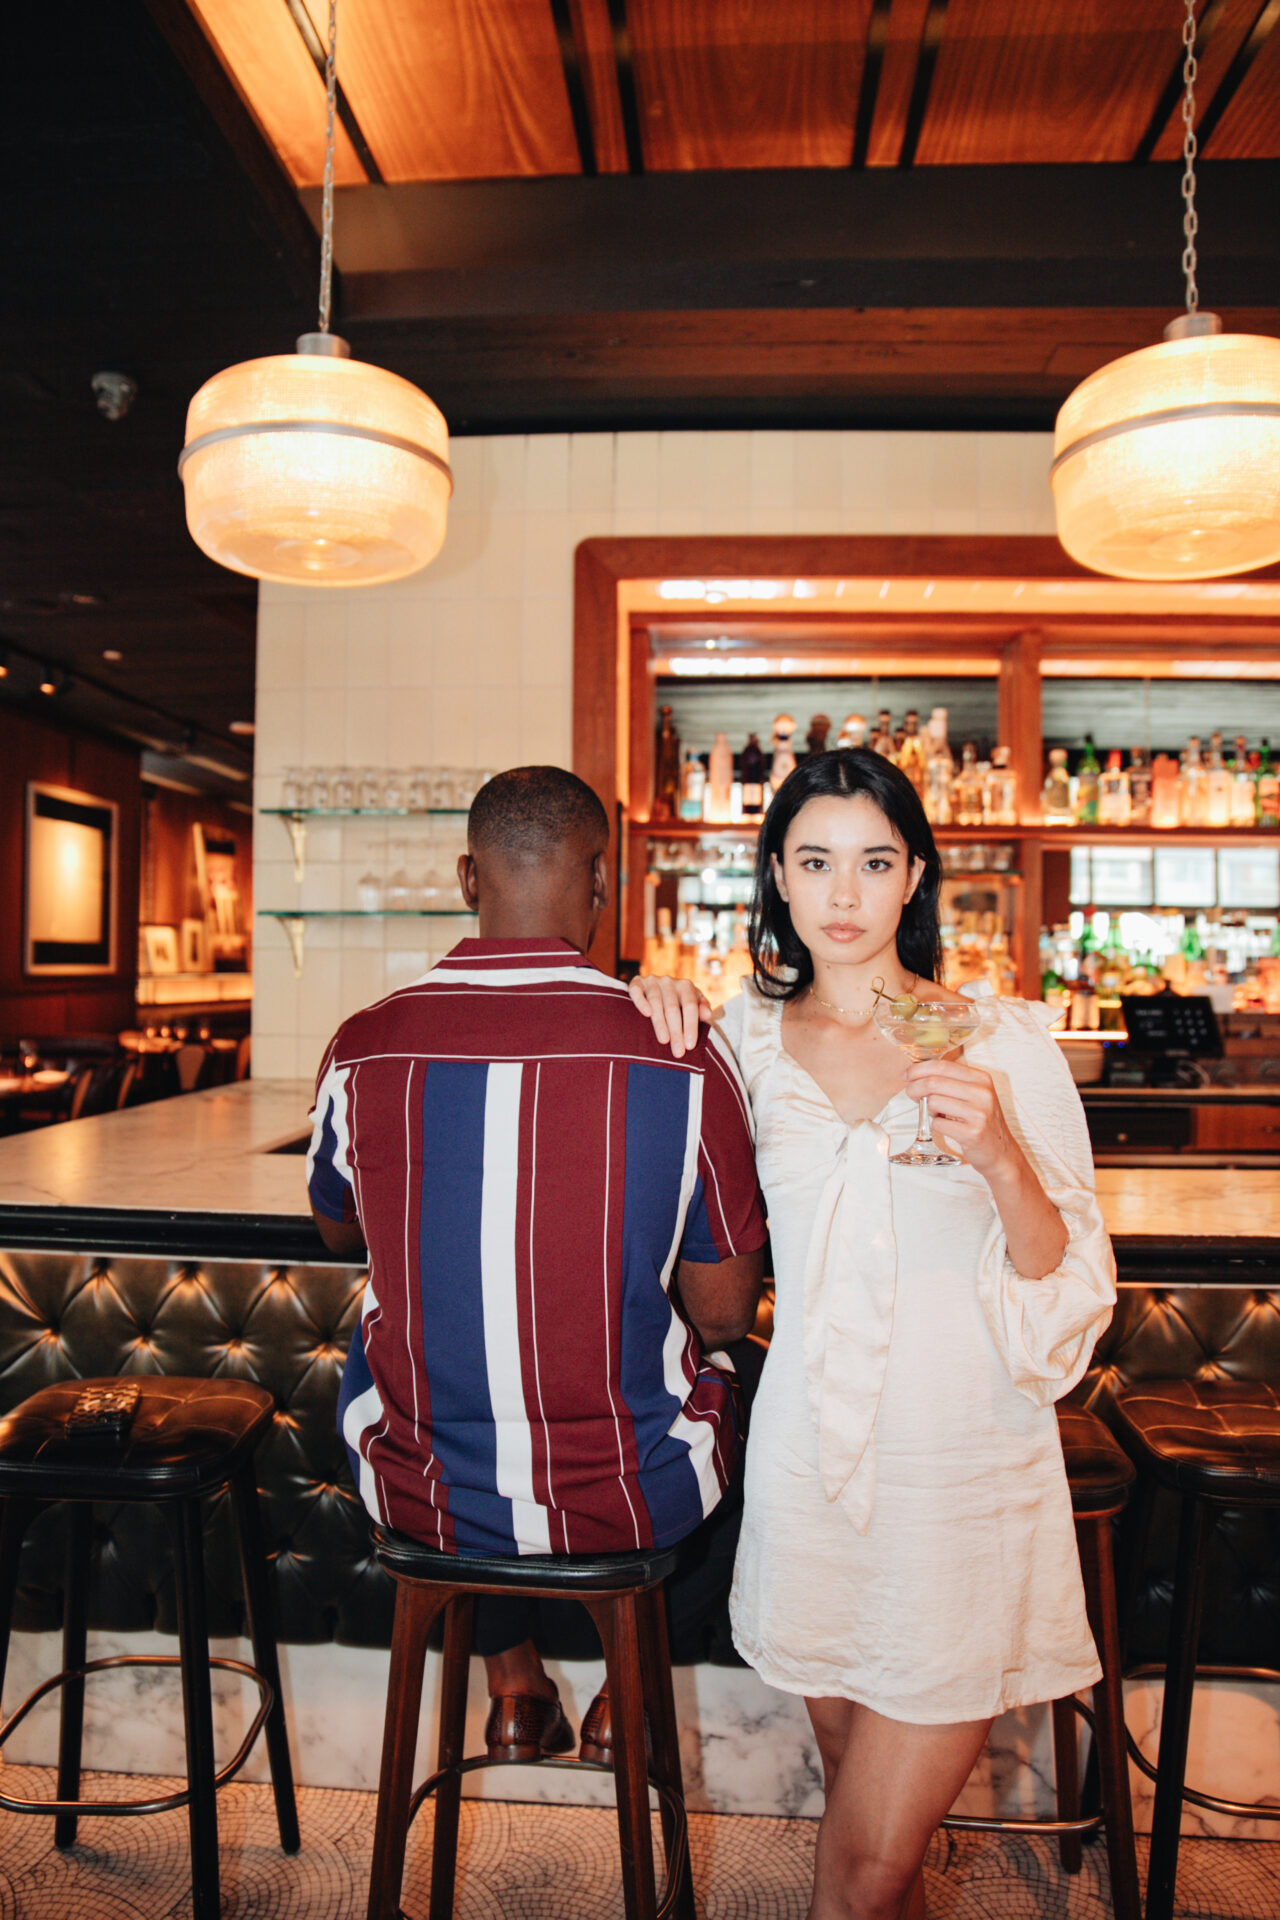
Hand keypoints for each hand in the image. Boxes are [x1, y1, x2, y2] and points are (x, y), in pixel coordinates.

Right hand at [628, 973, 711, 1057]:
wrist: (656, 989)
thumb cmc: (679, 1002)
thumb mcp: (693, 1004)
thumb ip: (702, 1008)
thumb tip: (707, 1014)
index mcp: (686, 986)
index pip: (690, 1007)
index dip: (690, 1026)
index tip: (690, 1046)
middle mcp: (669, 982)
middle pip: (673, 1008)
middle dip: (676, 1031)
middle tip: (678, 1052)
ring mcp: (652, 981)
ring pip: (656, 1002)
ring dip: (660, 1023)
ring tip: (664, 1041)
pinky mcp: (637, 982)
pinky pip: (637, 991)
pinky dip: (642, 1002)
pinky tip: (647, 1014)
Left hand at [903, 1057, 1020, 1179]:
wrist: (1000, 1152)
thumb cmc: (981, 1120)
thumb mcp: (974, 1094)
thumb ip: (950, 1081)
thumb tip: (916, 1073)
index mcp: (981, 1079)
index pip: (943, 1066)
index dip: (919, 1069)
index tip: (906, 1075)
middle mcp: (982, 1093)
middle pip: (934, 1082)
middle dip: (915, 1087)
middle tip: (911, 1094)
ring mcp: (979, 1114)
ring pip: (934, 1102)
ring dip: (927, 1109)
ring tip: (937, 1114)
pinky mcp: (973, 1133)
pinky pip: (938, 1124)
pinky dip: (935, 1125)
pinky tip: (946, 1127)